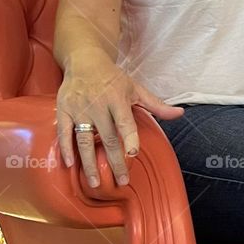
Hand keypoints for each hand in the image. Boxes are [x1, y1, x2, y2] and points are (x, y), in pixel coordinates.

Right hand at [56, 54, 184, 187]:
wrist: (84, 60)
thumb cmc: (113, 78)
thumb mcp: (136, 88)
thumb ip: (156, 105)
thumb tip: (180, 114)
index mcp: (117, 98)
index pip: (125, 122)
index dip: (129, 138)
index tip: (132, 154)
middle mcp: (98, 105)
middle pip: (106, 138)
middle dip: (114, 161)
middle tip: (121, 180)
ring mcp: (79, 108)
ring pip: (84, 140)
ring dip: (89, 163)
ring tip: (96, 183)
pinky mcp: (63, 110)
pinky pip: (63, 132)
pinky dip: (65, 148)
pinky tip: (70, 164)